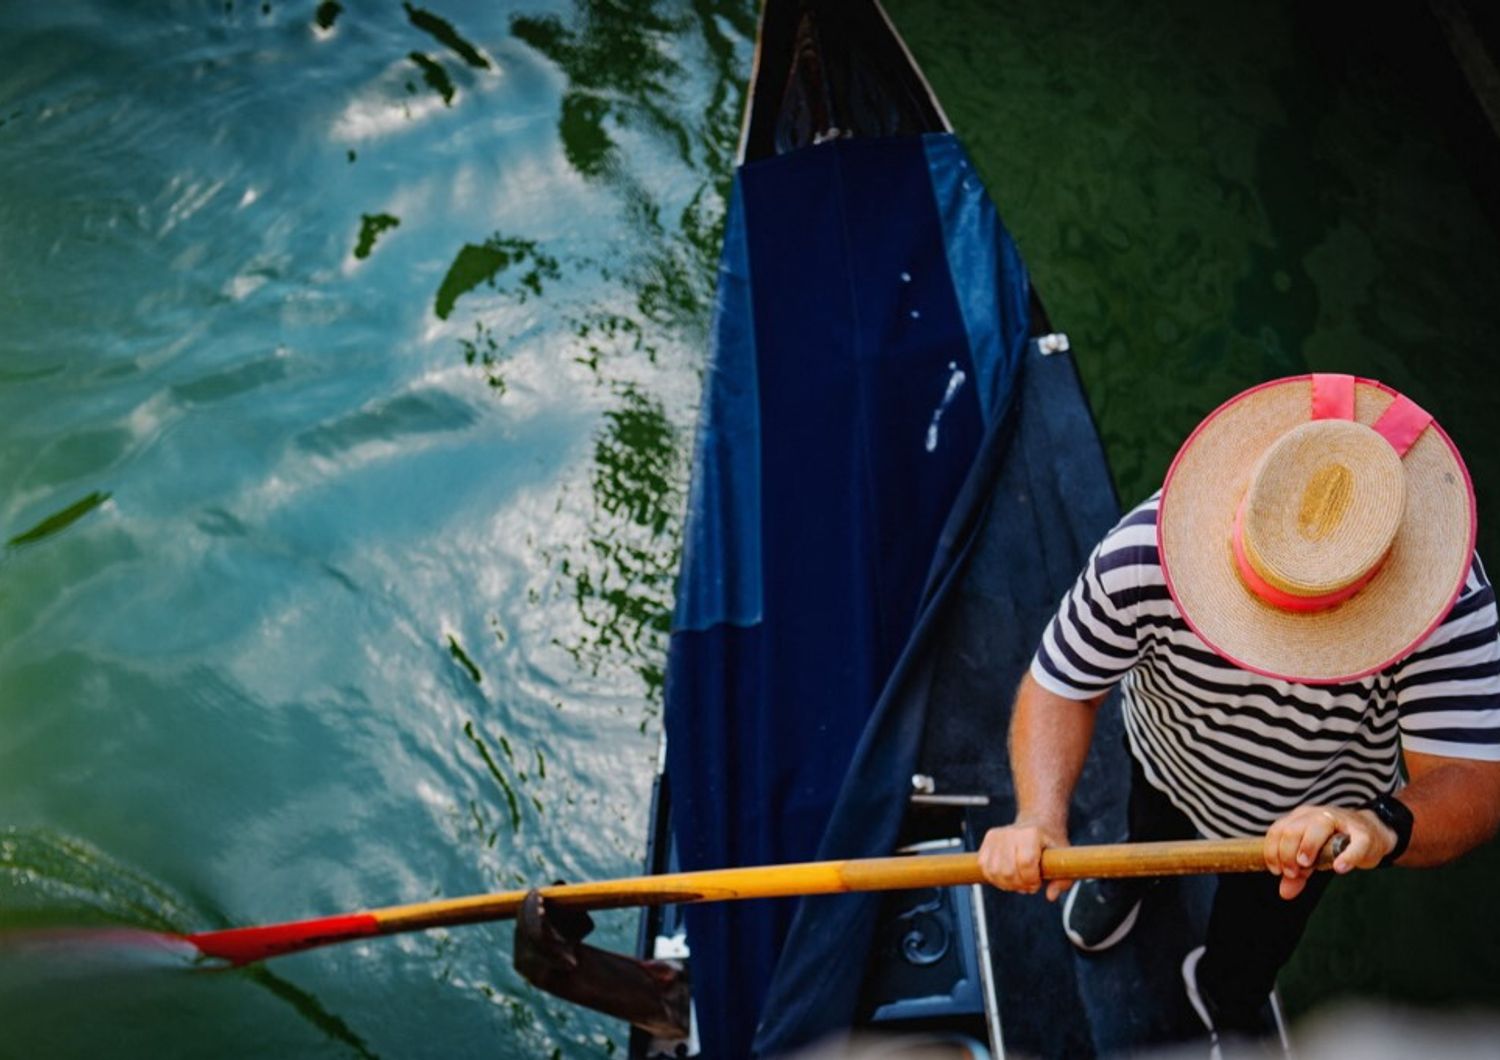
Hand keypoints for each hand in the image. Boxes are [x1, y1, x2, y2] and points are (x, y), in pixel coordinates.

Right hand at [978, 818, 1071, 900]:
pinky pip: (985, 868)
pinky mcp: (987, 841)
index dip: (1031, 880)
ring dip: (1007, 884)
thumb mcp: (1064, 860)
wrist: (1036, 823)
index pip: (1026, 863)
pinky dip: (995, 878)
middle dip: (1019, 885)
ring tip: (1018, 881)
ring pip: (994, 872)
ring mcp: (996, 836)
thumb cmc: (1050, 845)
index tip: (1037, 883)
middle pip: (1008, 871)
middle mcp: (1011, 832)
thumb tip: (1051, 896)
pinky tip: (1007, 877)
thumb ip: (1063, 881)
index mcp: (1031, 834)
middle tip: (1028, 884)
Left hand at [1263, 804, 1396, 899]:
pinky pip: (1354, 843)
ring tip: (1306, 865)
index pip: (1278, 830)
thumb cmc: (1336, 845)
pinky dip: (1346, 856)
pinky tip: (1339, 868)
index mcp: (1300, 818)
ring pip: (1318, 827)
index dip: (1273, 852)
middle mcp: (1316, 815)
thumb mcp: (1313, 858)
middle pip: (1294, 829)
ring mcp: (1341, 821)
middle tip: (1292, 872)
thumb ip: (1298, 874)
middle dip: (1287, 853)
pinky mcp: (1363, 834)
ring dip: (1308, 847)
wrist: (1372, 835)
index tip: (1277, 871)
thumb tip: (1284, 893)